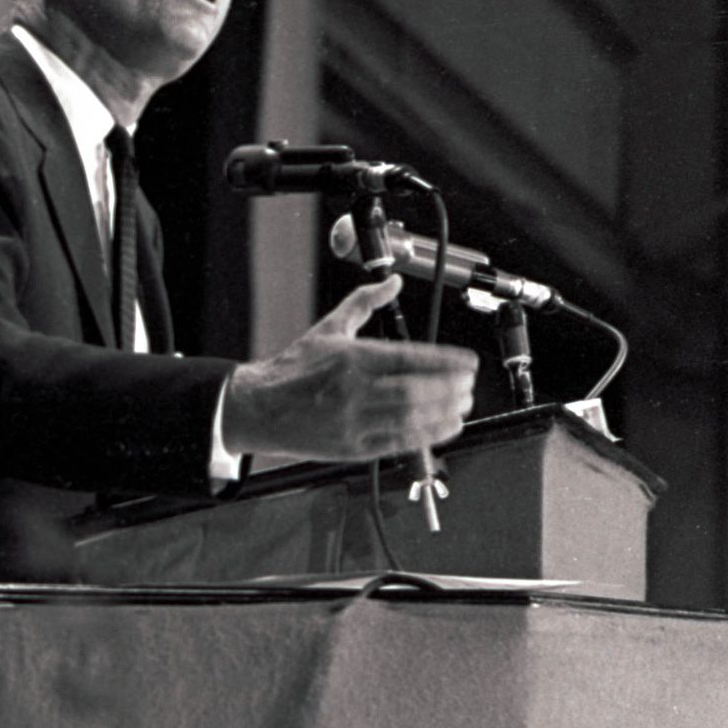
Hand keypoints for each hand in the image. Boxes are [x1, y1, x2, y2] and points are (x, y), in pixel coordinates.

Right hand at [222, 276, 477, 461]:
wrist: (259, 407)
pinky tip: (444, 428)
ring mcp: (353, 421)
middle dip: (449, 389)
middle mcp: (354, 390)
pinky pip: (396, 442)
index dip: (445, 361)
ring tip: (462, 405)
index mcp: (351, 358)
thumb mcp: (330, 327)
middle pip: (414, 391)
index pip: (409, 357)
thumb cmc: (294, 369)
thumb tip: (392, 281)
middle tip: (468, 385)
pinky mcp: (352, 447)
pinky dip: (425, 436)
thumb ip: (364, 302)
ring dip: (443, 413)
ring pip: (409, 419)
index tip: (468, 362)